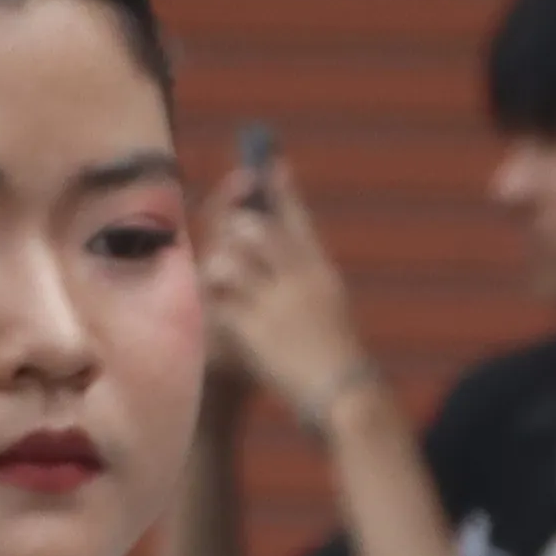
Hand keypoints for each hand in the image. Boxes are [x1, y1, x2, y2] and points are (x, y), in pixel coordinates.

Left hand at [203, 163, 372, 420]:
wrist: (343, 392)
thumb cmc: (333, 350)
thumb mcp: (326, 302)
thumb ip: (303, 272)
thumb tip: (277, 239)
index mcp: (322, 270)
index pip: (296, 218)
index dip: (278, 188)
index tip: (266, 162)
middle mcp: (301, 280)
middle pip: (257, 230)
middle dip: (235, 221)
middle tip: (226, 222)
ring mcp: (277, 304)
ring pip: (231, 260)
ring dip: (218, 264)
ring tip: (217, 276)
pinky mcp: (254, 331)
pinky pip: (219, 301)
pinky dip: (212, 300)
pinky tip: (211, 306)